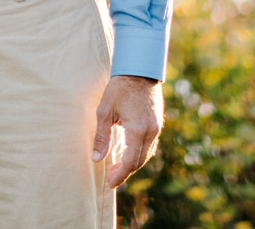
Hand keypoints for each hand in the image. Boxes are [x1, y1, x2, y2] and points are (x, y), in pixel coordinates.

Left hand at [92, 75, 163, 189]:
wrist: (139, 70)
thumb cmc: (119, 88)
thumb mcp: (105, 111)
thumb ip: (102, 137)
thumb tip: (97, 159)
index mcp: (138, 130)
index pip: (130, 162)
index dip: (120, 175)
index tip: (110, 183)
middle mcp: (150, 131)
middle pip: (139, 161)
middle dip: (126, 172)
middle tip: (112, 178)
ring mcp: (156, 127)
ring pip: (147, 154)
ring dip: (134, 164)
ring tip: (119, 168)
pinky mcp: (157, 123)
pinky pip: (150, 145)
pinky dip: (140, 153)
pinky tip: (130, 153)